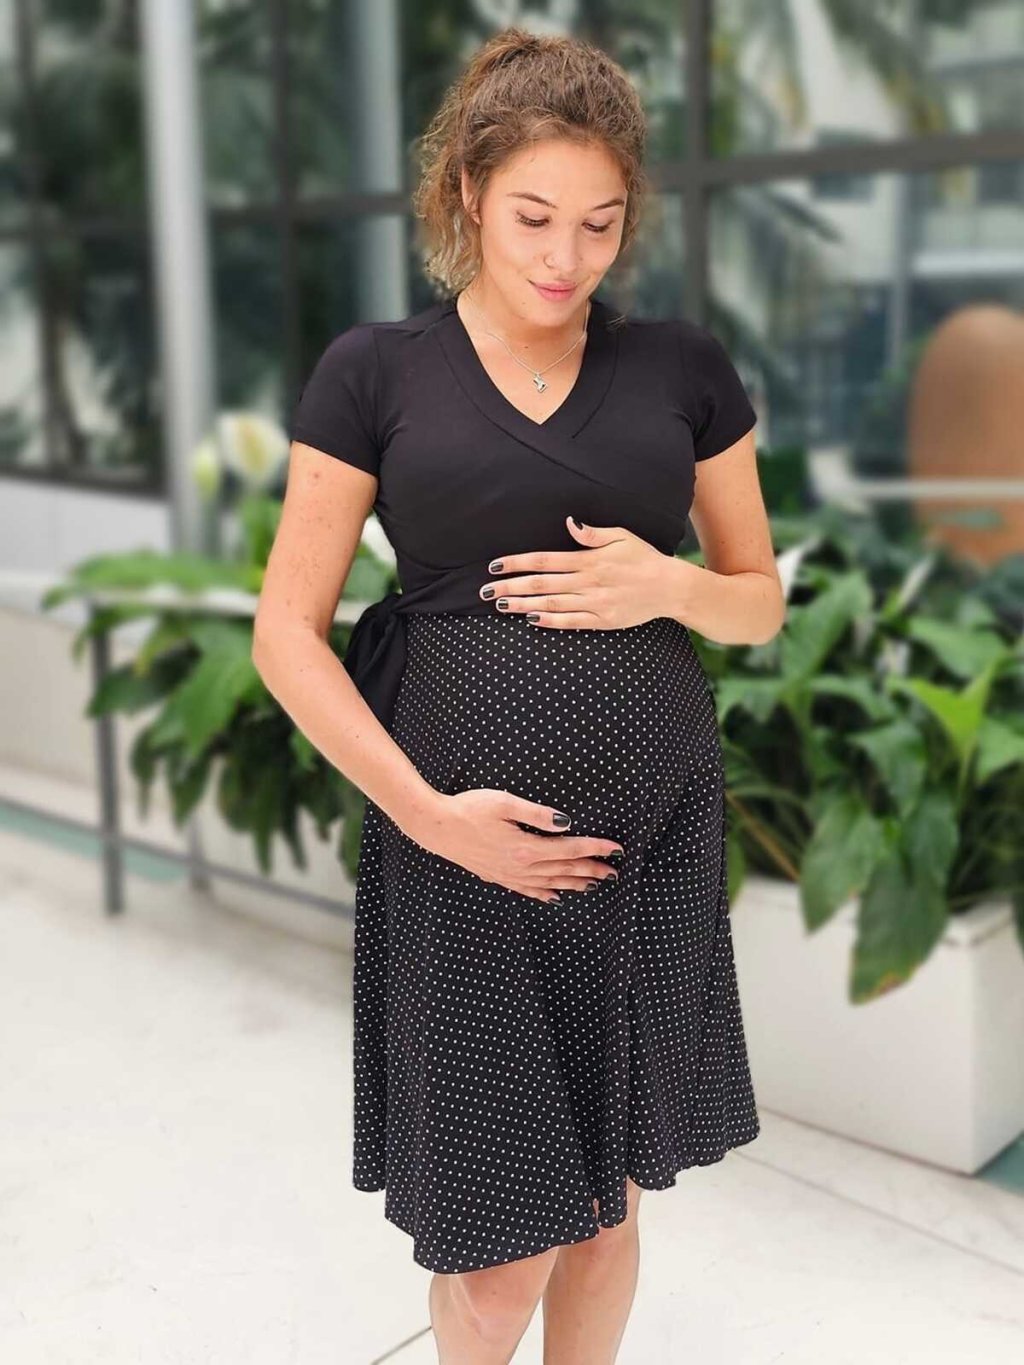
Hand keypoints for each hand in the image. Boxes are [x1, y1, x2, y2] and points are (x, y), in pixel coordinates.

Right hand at [405, 789, 623, 904]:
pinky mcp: (498, 876)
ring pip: (550, 883)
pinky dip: (546, 894)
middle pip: (564, 869)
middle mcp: (520, 866)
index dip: (595, 848)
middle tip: (614, 871)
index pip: (570, 848)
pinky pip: (528, 890)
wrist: (436, 826)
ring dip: (574, 883)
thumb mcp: (504, 802)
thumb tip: (566, 822)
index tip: (615, 848)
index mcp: (525, 847)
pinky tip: (556, 897)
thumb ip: (537, 813)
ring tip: (595, 884)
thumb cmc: (468, 808)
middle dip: (592, 870)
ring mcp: (509, 875)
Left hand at [478, 515, 672, 628]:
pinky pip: (570, 622)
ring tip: (500, 605)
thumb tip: (570, 523)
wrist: (669, 587)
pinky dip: (549, 621)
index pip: (544, 560)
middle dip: (510, 586)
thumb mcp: (621, 536)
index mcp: (589, 560)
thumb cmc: (644, 558)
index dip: (517, 562)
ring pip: (551, 604)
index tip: (495, 565)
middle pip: (541, 584)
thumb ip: (592, 534)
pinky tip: (530, 619)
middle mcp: (587, 582)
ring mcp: (594, 603)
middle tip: (485, 591)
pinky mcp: (602, 621)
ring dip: (522, 605)